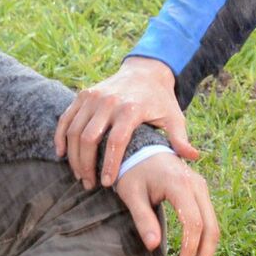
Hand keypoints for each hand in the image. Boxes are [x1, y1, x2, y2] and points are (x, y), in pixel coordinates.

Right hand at [55, 56, 198, 188]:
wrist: (145, 71)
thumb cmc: (160, 100)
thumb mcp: (174, 117)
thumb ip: (180, 138)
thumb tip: (194, 158)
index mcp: (131, 108)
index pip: (115, 141)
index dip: (109, 164)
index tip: (106, 184)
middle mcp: (108, 101)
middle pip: (89, 138)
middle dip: (86, 165)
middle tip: (89, 185)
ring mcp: (92, 97)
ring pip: (74, 131)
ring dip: (74, 156)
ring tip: (80, 176)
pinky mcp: (82, 95)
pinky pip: (65, 119)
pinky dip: (60, 137)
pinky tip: (61, 154)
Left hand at [113, 152, 219, 255]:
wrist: (141, 147)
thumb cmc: (133, 171)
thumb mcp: (132, 193)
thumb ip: (143, 218)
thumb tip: (154, 246)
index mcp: (180, 184)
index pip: (193, 223)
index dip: (190, 250)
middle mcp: (197, 185)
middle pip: (210, 227)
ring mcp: (201, 188)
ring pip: (213, 226)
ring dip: (207, 254)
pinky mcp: (200, 193)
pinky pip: (208, 221)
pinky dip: (205, 243)